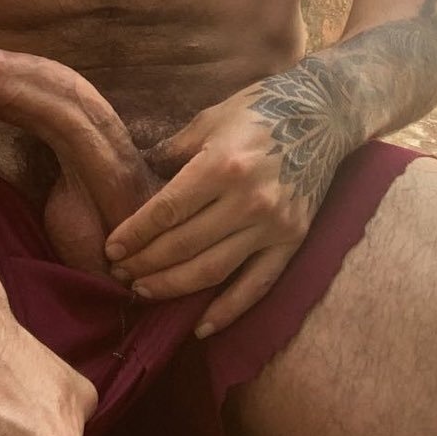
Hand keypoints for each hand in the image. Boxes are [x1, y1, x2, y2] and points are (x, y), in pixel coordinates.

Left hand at [102, 63, 349, 335]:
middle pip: (184, 245)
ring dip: (173, 287)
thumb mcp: (211, 118)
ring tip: (143, 291)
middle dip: (145, 263)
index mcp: (223, 164)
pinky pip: (256, 286)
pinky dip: (227, 311)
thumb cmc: (261, 109)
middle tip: (119, 273)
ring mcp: (273, 225)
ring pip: (213, 270)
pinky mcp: (292, 242)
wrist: (324, 114)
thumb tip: (139, 173)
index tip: (112, 249)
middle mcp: (248, 200)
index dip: (136, 233)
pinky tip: (199, 327)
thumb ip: (174, 150)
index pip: (168, 210)